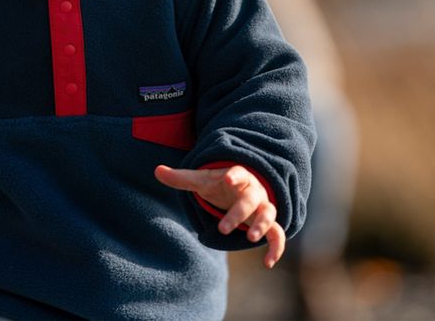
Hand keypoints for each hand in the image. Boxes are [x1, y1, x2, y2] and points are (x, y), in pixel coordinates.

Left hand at [154, 164, 285, 267]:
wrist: (241, 188)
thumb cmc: (220, 184)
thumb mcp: (202, 180)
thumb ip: (182, 178)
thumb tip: (157, 170)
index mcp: (238, 176)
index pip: (239, 173)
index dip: (235, 176)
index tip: (229, 179)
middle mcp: (253, 191)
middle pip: (251, 200)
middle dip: (239, 213)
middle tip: (223, 229)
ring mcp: (263, 207)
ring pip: (269, 214)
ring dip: (261, 226)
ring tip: (251, 239)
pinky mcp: (268, 223)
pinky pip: (278, 234)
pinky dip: (276, 247)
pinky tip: (267, 263)